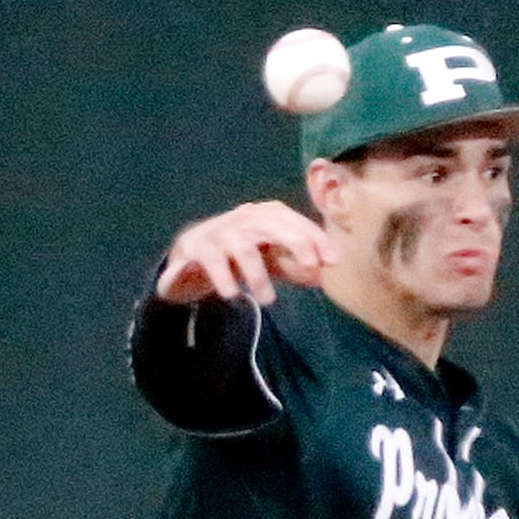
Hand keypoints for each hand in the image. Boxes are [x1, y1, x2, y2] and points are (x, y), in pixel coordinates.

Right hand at [156, 201, 334, 306]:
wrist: (185, 265)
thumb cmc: (233, 262)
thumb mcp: (266, 261)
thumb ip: (292, 265)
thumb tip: (325, 274)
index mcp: (262, 217)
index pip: (292, 221)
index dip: (314, 237)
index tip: (333, 260)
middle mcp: (241, 219)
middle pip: (272, 223)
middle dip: (295, 241)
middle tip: (311, 265)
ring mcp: (217, 231)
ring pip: (243, 247)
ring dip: (257, 274)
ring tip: (268, 300)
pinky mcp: (193, 247)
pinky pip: (212, 262)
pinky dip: (223, 277)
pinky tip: (232, 294)